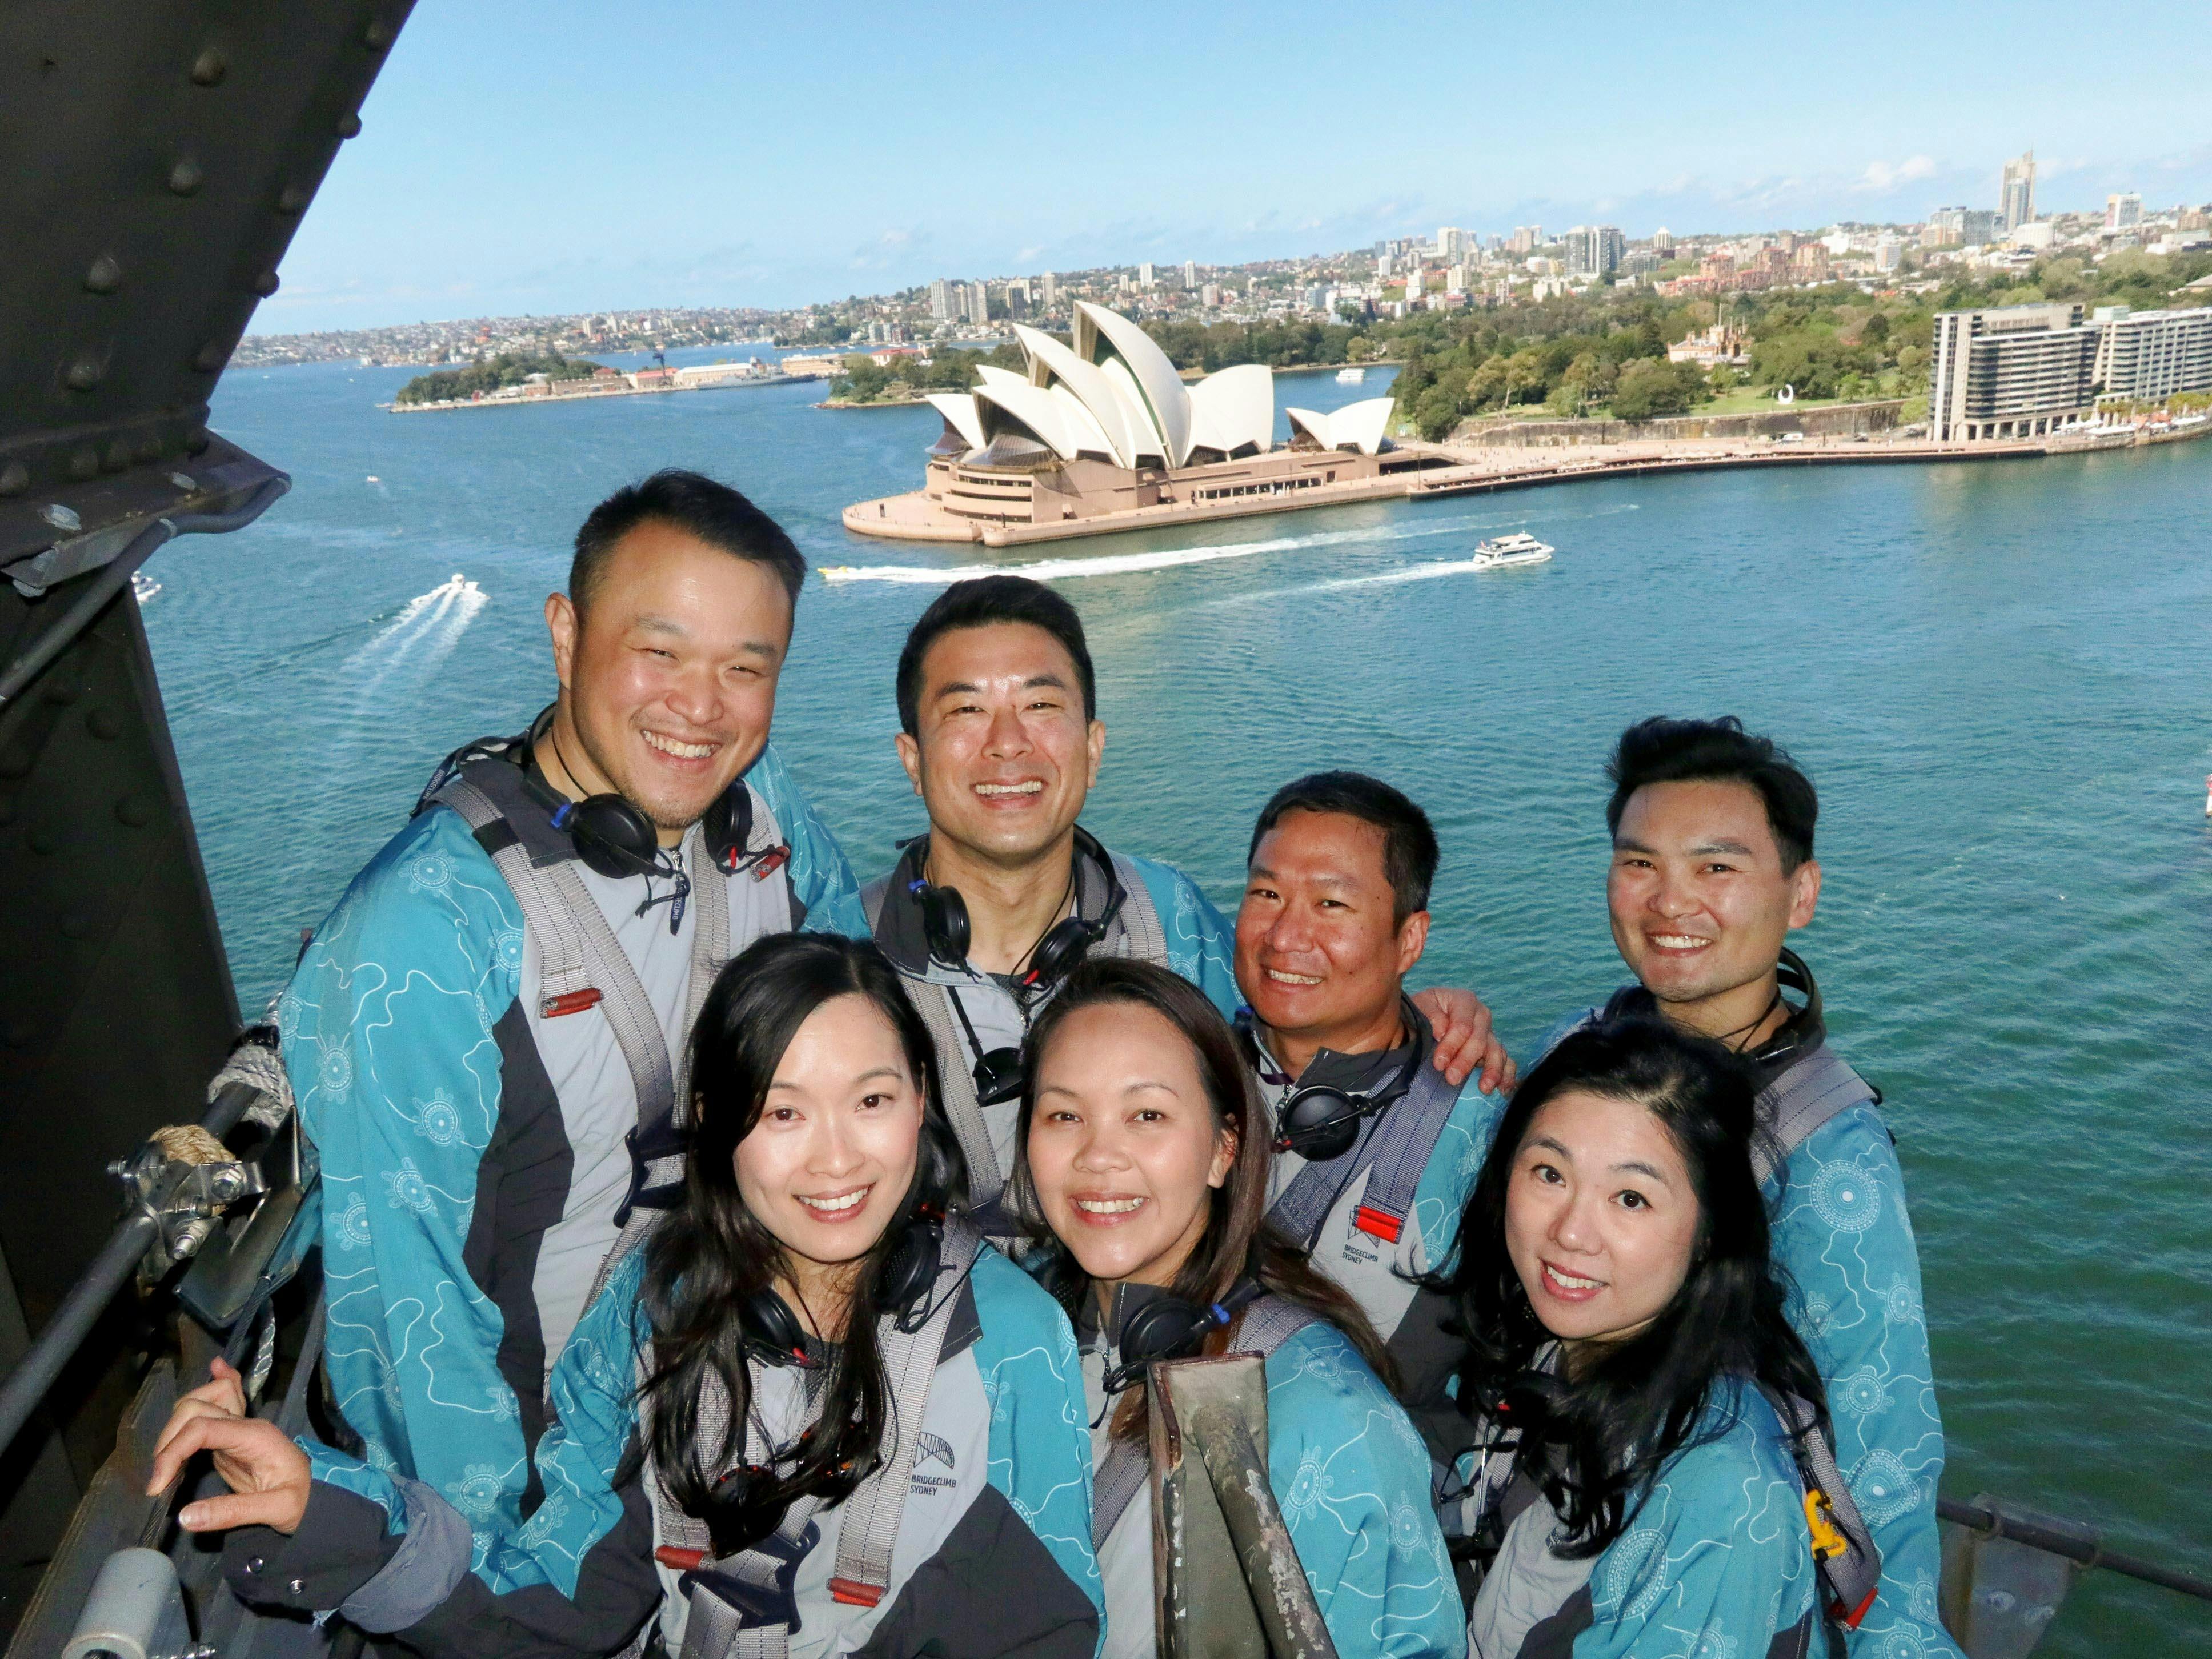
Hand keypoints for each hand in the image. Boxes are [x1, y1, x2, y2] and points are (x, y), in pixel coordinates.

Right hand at [146, 1357, 311, 1534]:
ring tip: (163, 1462)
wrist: (320, 1496)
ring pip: (201, 1402)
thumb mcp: (278, 1510)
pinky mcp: (231, 1440)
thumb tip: (184, 1518)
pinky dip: (212, 1389)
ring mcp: (238, 1429)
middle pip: (196, 1407)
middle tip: (159, 1481)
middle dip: (168, 1439)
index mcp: (255, 1436)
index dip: (173, 1451)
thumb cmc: (305, 1500)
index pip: (202, 1427)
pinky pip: (219, 1405)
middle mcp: (245, 1425)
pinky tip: (217, 1367)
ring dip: (176, 1425)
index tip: (157, 1486)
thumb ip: (233, 1512)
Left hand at [1409, 987, 1515, 1094]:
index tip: (1439, 1064)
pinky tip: (1503, 1089)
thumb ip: (1430, 1015)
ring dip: (1492, 1071)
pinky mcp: (1493, 1049)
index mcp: (1464, 1001)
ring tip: (1484, 1088)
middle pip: (1479, 1040)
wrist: (1428, 1015)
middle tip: (1452, 1079)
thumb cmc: (1423, 1010)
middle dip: (1466, 1061)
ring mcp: (1489, 1032)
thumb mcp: (1420, 1005)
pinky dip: (1507, 1075)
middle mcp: (1481, 1015)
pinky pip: (1506, 1061)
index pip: (1462, 1026)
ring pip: (1496, 1051)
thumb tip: (1441, 1032)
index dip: (1451, 1045)